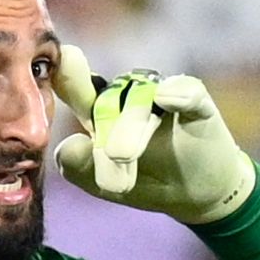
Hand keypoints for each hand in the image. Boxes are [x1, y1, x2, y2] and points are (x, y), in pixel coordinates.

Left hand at [52, 43, 257, 224]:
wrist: (199, 195)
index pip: (78, 87)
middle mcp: (131, 95)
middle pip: (109, 98)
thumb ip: (77, 167)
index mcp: (104, 109)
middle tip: (112, 156)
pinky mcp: (197, 103)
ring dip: (135, 122)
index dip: (69, 76)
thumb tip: (71, 143)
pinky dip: (178, 93)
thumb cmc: (148, 183)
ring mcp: (164, 96)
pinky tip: (167, 100)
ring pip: (141, 96)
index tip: (61, 64)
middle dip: (107, 125)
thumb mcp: (105, 184)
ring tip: (127, 155)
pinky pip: (186, 90)